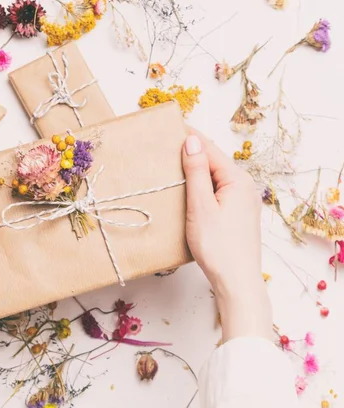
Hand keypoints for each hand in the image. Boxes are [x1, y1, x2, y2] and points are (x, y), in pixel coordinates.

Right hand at [181, 131, 271, 341]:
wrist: (237, 282)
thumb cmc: (218, 247)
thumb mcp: (201, 205)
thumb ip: (196, 171)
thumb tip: (192, 140)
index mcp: (237, 180)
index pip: (209, 149)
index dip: (188, 136)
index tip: (169, 126)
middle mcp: (243, 186)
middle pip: (212, 161)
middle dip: (190, 151)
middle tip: (164, 144)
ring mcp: (241, 201)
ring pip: (213, 177)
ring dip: (193, 169)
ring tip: (170, 164)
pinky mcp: (236, 214)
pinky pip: (216, 190)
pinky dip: (199, 185)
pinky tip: (185, 189)